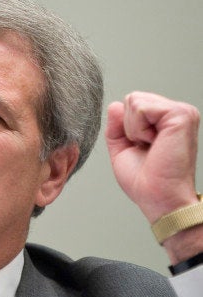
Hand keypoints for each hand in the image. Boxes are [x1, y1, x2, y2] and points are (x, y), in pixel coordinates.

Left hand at [106, 91, 200, 261]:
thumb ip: (116, 127)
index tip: (141, 147)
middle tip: (146, 148)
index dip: (126, 127)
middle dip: (129, 126)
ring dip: (134, 129)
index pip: (131, 103)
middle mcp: (175, 112)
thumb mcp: (122, 149)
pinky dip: (139, 129)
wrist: (157, 197)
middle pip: (131, 99)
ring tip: (151, 146)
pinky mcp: (181, 115)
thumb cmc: (145, 180)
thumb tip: (114, 105)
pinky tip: (154, 143)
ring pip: (134, 101)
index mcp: (164, 119)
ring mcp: (181, 112)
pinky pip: (141, 108)